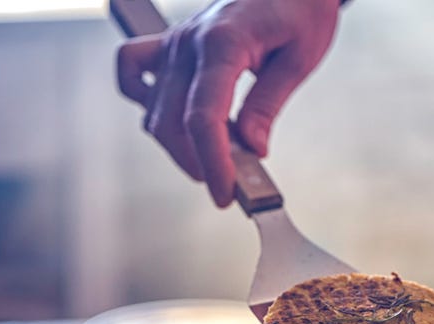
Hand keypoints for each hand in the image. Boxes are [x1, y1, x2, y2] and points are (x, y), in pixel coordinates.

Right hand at [116, 0, 340, 206]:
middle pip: (172, 121)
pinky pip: (132, 72)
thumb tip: (253, 148)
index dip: (213, 163)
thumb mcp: (299, 57)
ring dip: (177, 144)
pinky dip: (145, 103)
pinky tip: (172, 121)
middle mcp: (189, 42)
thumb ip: (267, 104)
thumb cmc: (301, 8)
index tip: (226, 195)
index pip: (204, 117)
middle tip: (228, 183)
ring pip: (153, 110)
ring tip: (214, 157)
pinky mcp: (170, 43)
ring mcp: (174, 42)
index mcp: (224, 43)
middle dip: (197, 163)